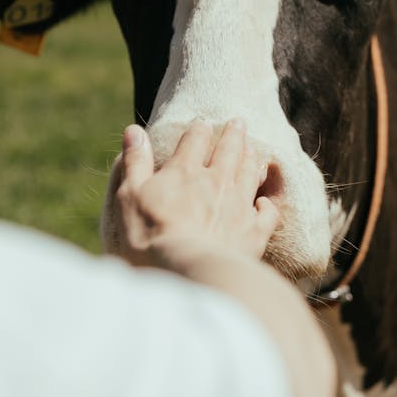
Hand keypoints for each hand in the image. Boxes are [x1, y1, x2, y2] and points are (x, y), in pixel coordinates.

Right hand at [111, 119, 279, 267]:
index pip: (195, 140)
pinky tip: (265, 202)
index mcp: (184, 171)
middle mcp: (216, 182)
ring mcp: (238, 206)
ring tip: (253, 148)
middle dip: (234, 133)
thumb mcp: (129, 197)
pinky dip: (268, 204)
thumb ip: (135, 162)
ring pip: (250, 172)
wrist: (185, 274)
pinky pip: (268, 213)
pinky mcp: (253, 233)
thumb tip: (134, 130)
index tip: (201, 124)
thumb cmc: (148, 237)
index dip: (198, 129)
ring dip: (252, 157)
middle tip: (239, 122)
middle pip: (229, 149)